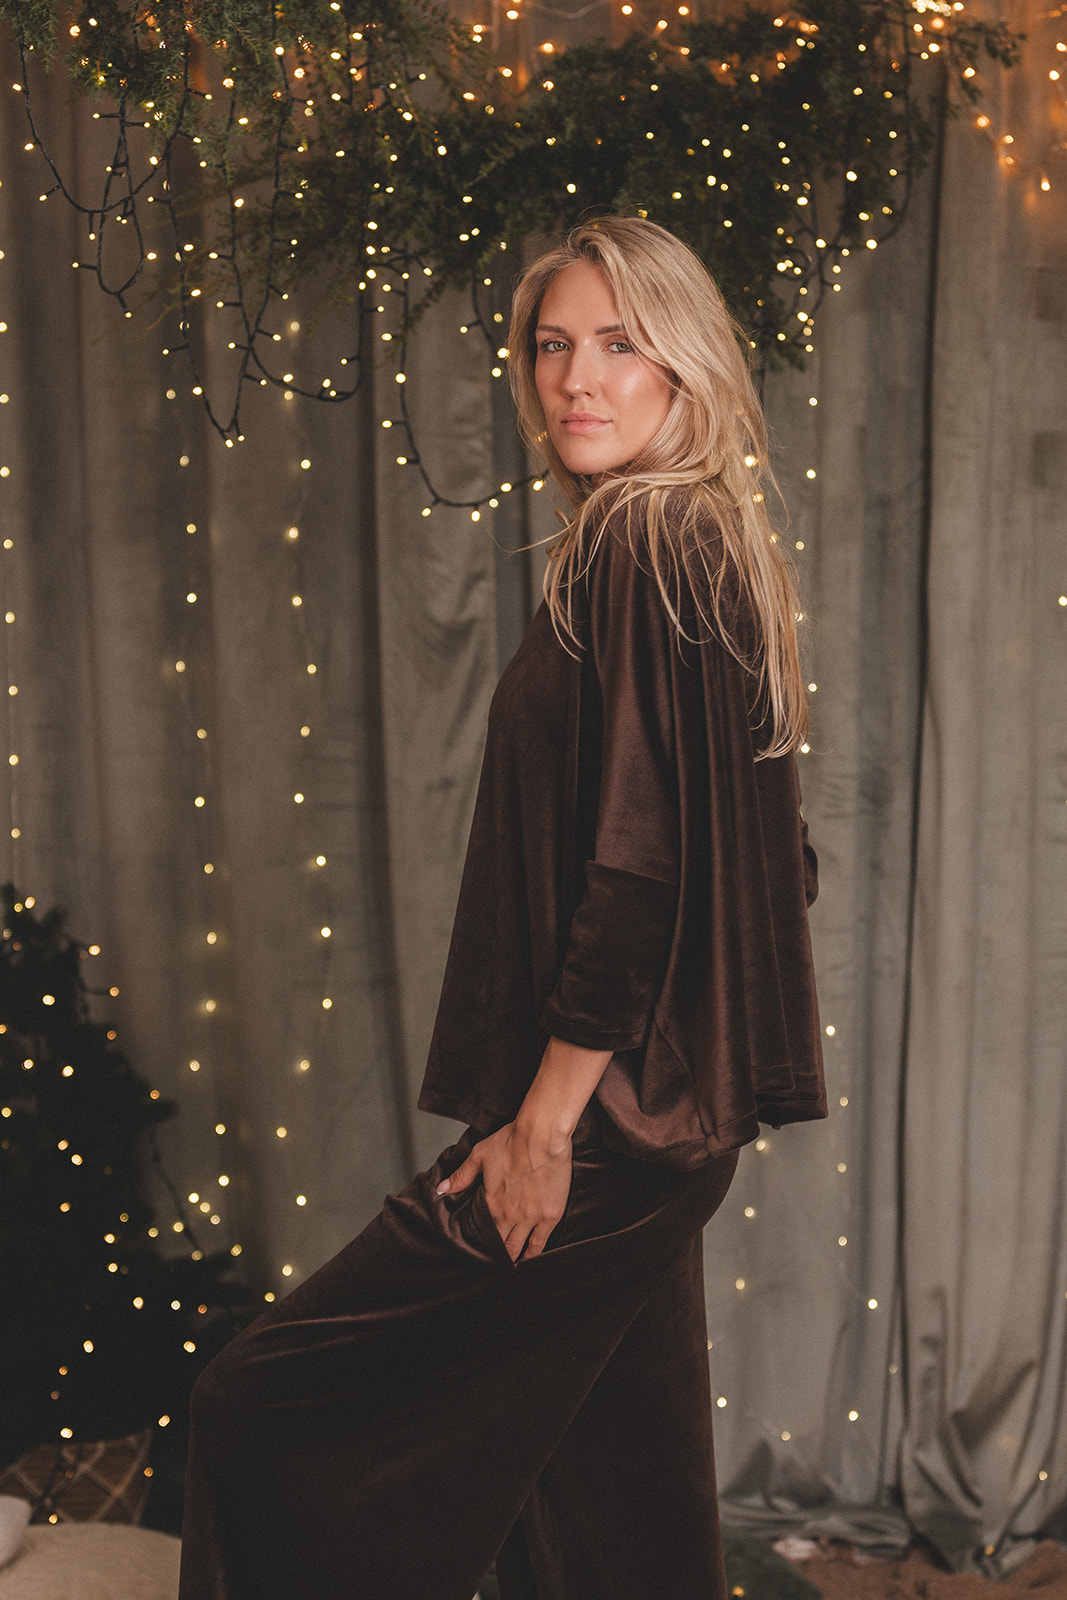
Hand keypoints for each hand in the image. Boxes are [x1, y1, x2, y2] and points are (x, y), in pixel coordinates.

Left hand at [437, 1120, 572, 1262]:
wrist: (541, 1137)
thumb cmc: (512, 1141)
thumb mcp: (480, 1155)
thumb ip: (461, 1176)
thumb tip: (441, 1189)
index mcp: (492, 1203)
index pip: (482, 1231)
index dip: (480, 1242)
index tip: (478, 1248)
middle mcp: (510, 1216)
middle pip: (500, 1244)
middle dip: (495, 1254)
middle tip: (493, 1262)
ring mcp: (531, 1218)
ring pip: (519, 1247)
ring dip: (513, 1257)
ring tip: (509, 1264)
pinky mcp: (550, 1216)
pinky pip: (540, 1243)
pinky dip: (533, 1253)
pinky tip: (530, 1259)